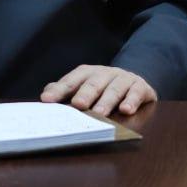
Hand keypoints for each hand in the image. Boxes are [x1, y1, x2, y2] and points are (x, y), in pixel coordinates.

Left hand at [40, 65, 156, 116]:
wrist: (134, 81)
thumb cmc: (104, 88)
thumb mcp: (84, 87)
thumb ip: (65, 91)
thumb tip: (46, 95)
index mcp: (88, 73)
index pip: (72, 81)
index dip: (59, 90)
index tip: (47, 100)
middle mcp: (105, 73)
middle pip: (94, 83)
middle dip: (86, 93)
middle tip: (78, 104)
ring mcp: (124, 78)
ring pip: (115, 88)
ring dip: (107, 100)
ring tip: (100, 112)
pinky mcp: (140, 86)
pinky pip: (136, 92)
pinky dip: (132, 100)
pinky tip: (126, 110)